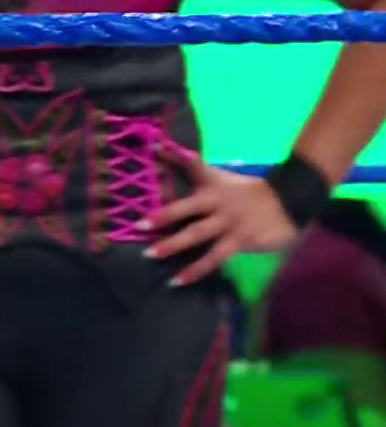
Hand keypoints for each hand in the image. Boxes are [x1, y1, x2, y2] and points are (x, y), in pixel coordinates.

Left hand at [144, 148, 297, 285]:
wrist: (289, 203)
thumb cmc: (247, 192)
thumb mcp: (222, 178)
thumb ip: (194, 169)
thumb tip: (162, 152)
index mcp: (213, 184)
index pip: (193, 164)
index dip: (174, 155)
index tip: (154, 146)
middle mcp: (217, 202)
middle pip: (186, 208)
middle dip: (162, 216)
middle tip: (137, 226)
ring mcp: (228, 223)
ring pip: (197, 235)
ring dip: (173, 245)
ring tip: (150, 255)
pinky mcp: (240, 241)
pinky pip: (213, 258)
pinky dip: (195, 270)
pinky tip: (177, 280)